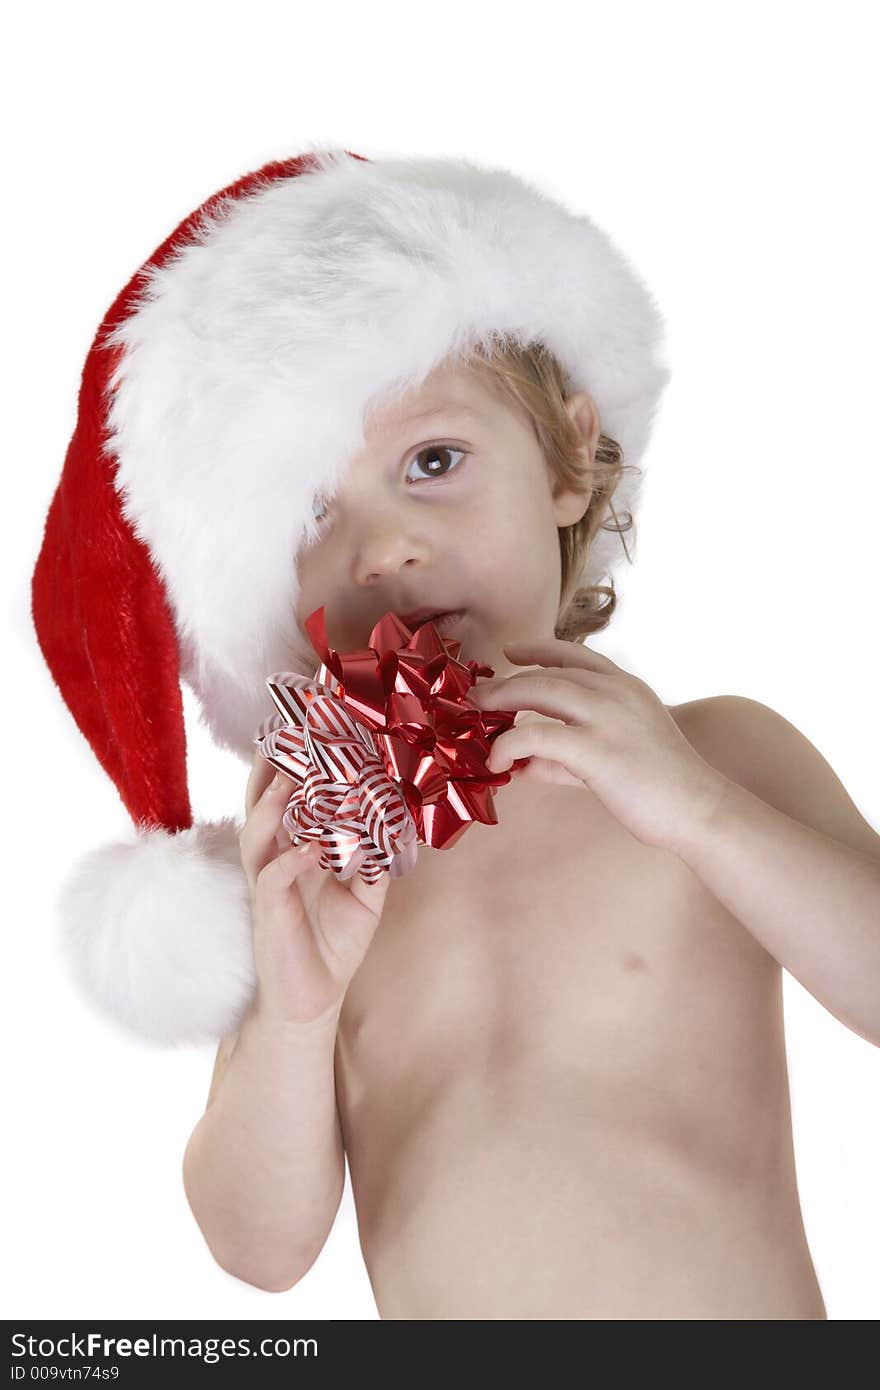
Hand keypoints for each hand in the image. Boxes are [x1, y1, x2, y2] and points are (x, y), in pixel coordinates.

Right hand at [238, 749, 391, 1025]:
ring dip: (274, 804)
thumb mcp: (366, 894)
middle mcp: (275, 855)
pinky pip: (272, 879)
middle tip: (292, 725)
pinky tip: (311, 848)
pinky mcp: (268, 913)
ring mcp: (267, 882)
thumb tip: (397, 821)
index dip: (298, 756)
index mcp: (294, 844)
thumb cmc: (332, 943)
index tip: (311, 717)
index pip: (291, 791)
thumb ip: (377, 857)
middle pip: (264, 798)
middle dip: (276, 762)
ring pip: (258, 832)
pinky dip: (291, 861)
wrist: (311, 1001)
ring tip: (293, 778)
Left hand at [469, 637, 727, 855]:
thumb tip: (524, 764)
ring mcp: (608, 717)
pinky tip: (498, 763)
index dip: (538, 649)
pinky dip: (509, 745)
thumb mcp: (611, 759)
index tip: (510, 651)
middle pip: (548, 672)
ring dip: (501, 702)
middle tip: (477, 696)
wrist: (698, 809)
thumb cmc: (660, 788)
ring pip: (539, 691)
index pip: (575, 654)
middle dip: (506, 682)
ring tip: (477, 719)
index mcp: (626, 686)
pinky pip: (537, 736)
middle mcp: (616, 692)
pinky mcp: (597, 749)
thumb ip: (566, 758)